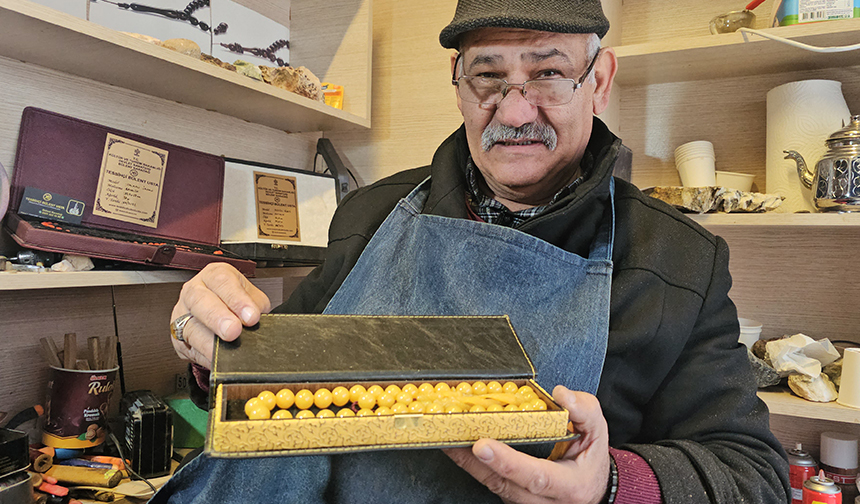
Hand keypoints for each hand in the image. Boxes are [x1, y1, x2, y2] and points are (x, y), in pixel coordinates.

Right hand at [170, 262, 270, 368]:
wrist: (218, 316)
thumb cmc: (234, 302)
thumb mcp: (250, 297)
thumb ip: (255, 306)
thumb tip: (257, 320)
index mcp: (214, 276)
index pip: (222, 281)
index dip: (236, 299)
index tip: (251, 316)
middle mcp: (194, 291)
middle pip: (199, 300)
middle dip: (217, 317)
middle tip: (233, 331)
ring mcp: (182, 313)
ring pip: (190, 327)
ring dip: (208, 342)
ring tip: (224, 350)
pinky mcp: (177, 337)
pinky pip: (188, 348)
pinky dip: (203, 356)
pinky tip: (215, 359)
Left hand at [444, 386, 609, 503]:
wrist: (591, 488)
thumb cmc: (591, 458)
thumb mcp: (598, 432)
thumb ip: (584, 411)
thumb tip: (562, 395)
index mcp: (569, 486)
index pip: (536, 476)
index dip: (507, 461)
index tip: (482, 445)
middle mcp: (543, 502)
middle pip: (503, 484)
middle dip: (473, 461)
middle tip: (451, 436)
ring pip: (491, 485)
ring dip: (465, 461)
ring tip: (445, 436)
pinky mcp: (512, 499)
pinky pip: (489, 482)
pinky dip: (470, 464)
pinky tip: (454, 445)